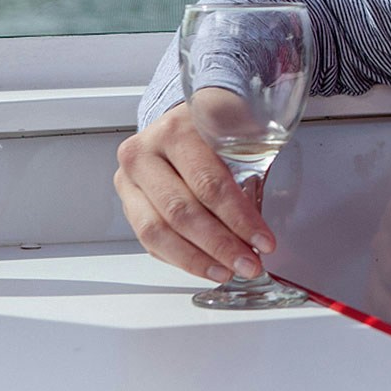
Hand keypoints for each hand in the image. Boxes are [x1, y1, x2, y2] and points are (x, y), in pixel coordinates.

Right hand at [114, 101, 274, 281]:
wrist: (182, 119)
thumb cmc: (213, 128)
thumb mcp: (236, 132)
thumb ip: (250, 168)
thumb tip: (263, 227)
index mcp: (175, 130)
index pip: (209, 183)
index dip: (239, 218)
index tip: (263, 242)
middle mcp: (144, 153)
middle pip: (181, 211)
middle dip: (220, 245)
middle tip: (248, 264)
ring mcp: (130, 179)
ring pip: (158, 231)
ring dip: (197, 259)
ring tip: (228, 271)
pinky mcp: (127, 202)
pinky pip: (150, 241)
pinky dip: (180, 258)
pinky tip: (206, 266)